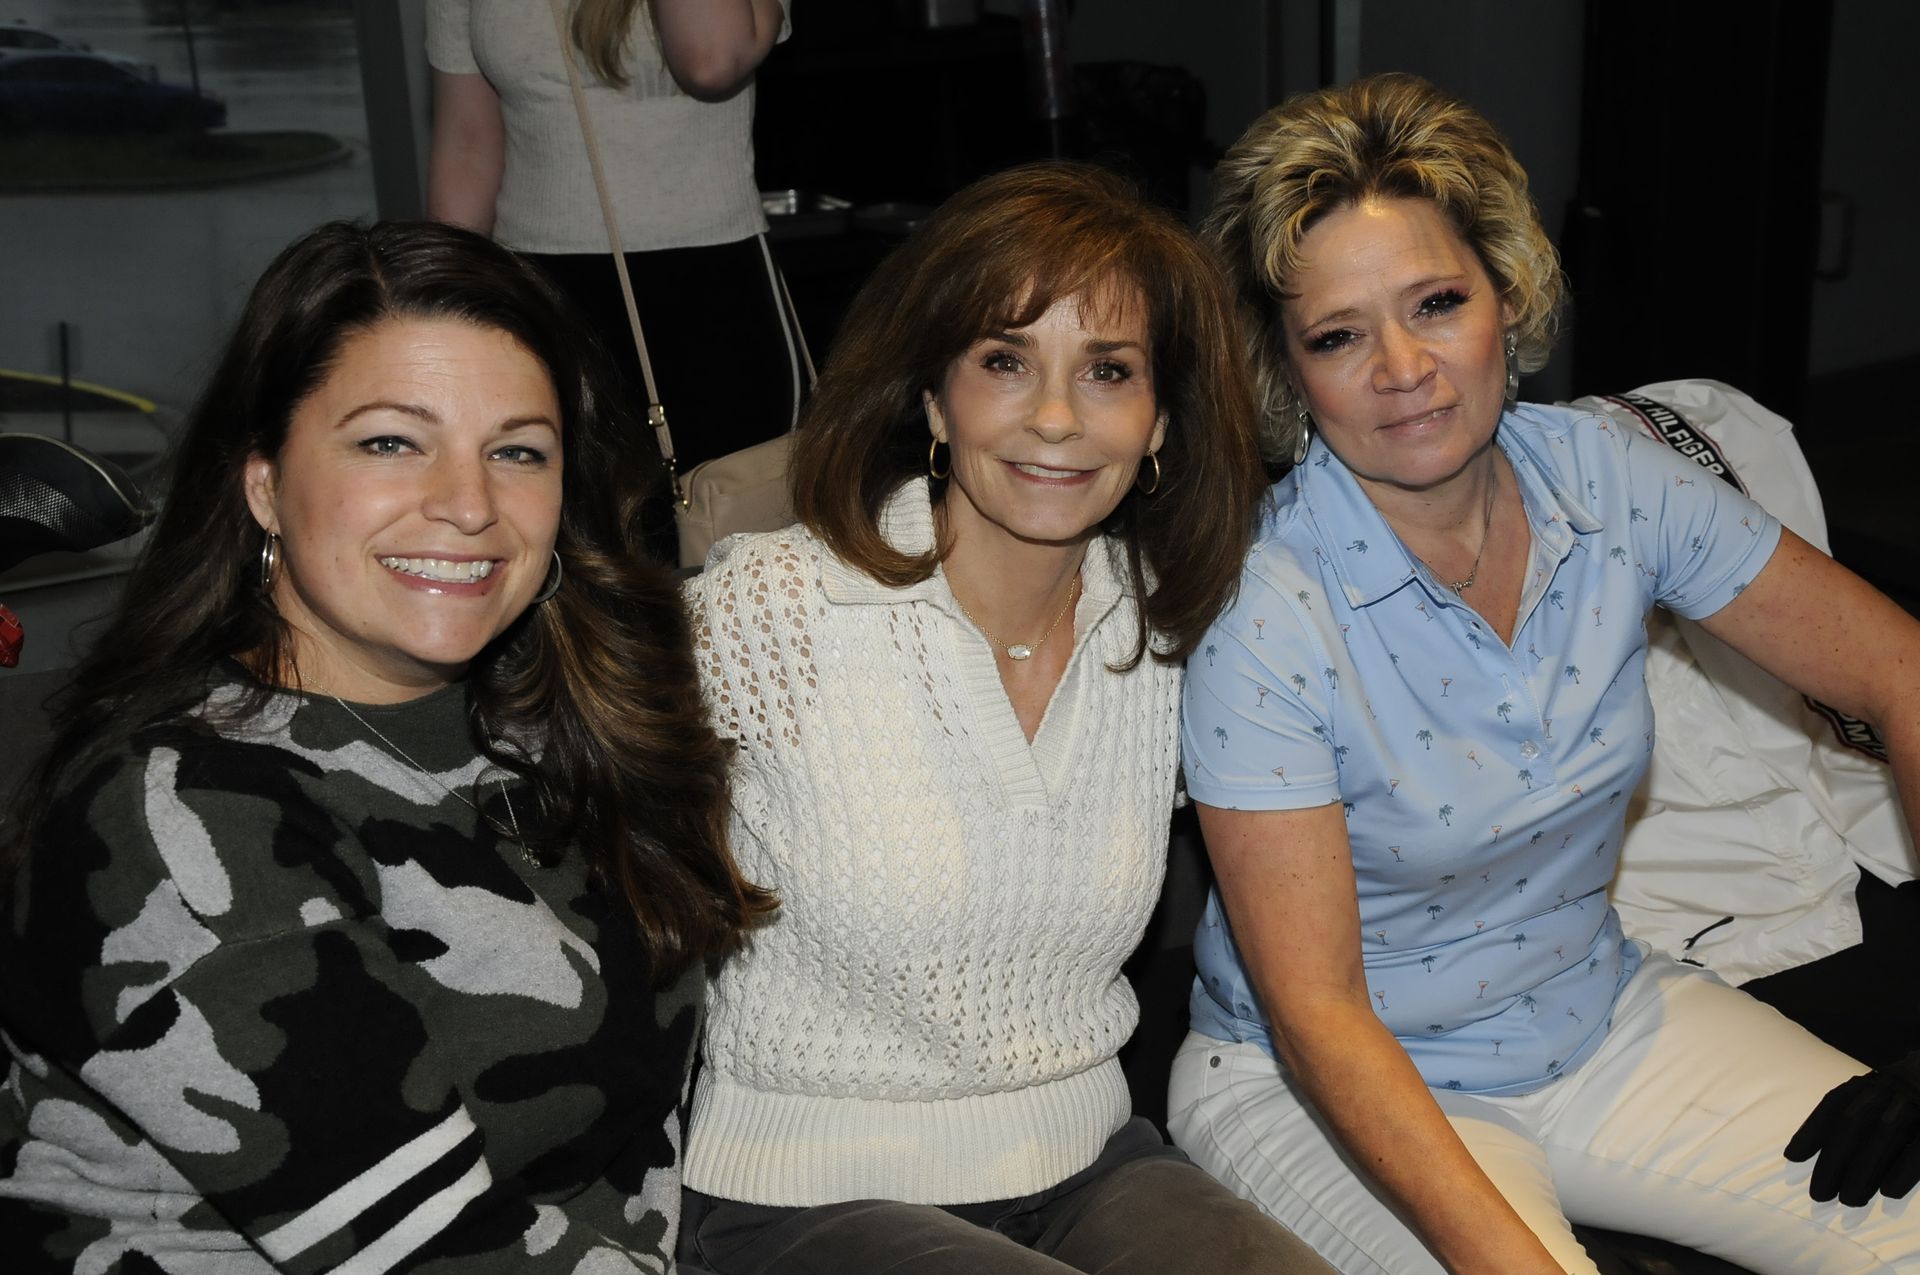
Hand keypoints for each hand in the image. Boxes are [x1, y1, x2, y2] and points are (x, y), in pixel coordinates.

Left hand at [1785, 1052, 1919, 1205]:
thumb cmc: (1912, 1094)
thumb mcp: (1886, 1091)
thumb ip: (1859, 1109)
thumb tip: (1811, 1144)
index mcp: (1873, 1082)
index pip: (1835, 1103)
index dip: (1812, 1129)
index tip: (1792, 1156)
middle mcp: (1890, 1089)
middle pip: (1852, 1123)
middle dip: (1832, 1160)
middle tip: (1819, 1195)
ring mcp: (1916, 1104)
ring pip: (1882, 1137)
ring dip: (1863, 1172)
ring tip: (1849, 1201)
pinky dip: (1903, 1170)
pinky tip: (1888, 1193)